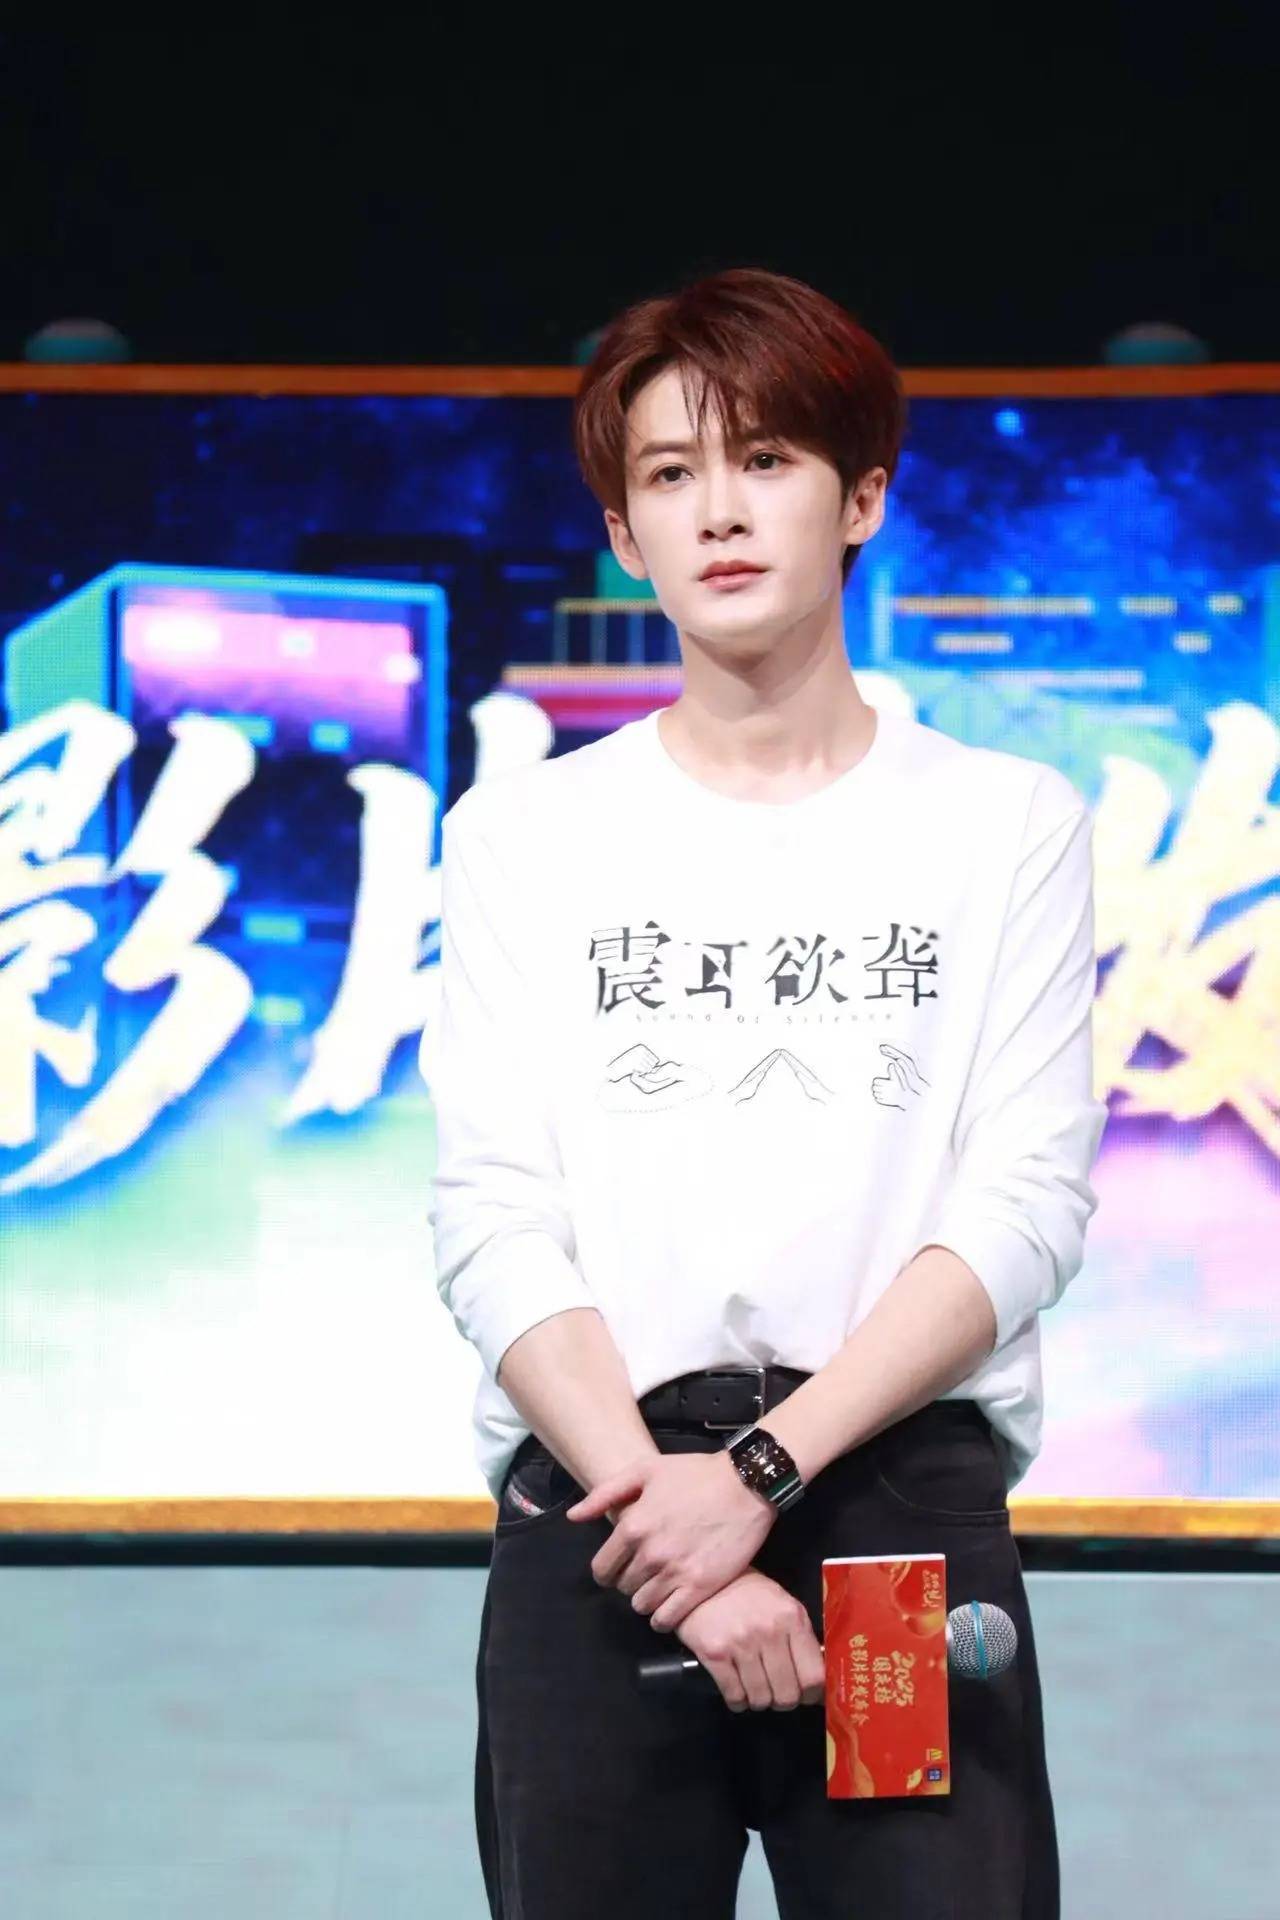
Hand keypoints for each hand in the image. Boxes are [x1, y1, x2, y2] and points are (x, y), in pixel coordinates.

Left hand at [565, 1449, 775, 1632]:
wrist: (745, 1483)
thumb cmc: (695, 1473)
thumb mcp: (645, 1470)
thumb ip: (606, 1495)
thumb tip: (575, 1517)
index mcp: (632, 1526)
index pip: (602, 1569)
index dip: (608, 1570)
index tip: (619, 1567)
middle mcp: (650, 1554)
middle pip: (623, 1588)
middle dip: (630, 1581)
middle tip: (646, 1571)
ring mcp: (675, 1573)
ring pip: (643, 1606)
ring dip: (647, 1599)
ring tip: (660, 1586)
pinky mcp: (700, 1587)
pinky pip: (668, 1619)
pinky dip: (664, 1617)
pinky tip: (670, 1605)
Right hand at [675, 1568, 825, 1711]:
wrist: (703, 1583)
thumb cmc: (748, 1595)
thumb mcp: (782, 1605)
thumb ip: (801, 1639)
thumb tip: (818, 1682)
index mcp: (792, 1618)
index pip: (814, 1676)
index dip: (812, 1695)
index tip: (806, 1696)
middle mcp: (769, 1630)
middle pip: (787, 1695)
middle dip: (783, 1701)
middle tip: (776, 1692)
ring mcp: (741, 1642)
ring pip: (761, 1699)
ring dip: (759, 1700)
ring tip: (754, 1686)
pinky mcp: (715, 1653)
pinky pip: (735, 1697)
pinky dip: (738, 1701)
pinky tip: (737, 1688)